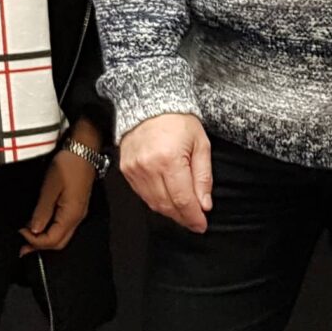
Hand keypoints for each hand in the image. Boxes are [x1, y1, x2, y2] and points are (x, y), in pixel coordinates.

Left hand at [21, 145, 96, 251]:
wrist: (83, 150)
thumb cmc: (68, 165)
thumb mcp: (50, 187)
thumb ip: (42, 211)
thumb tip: (34, 230)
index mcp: (71, 214)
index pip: (52, 240)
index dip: (34, 241)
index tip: (20, 231)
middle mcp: (77, 217)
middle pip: (59, 243)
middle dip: (39, 246)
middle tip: (21, 246)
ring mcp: (77, 213)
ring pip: (62, 236)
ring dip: (44, 239)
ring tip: (27, 237)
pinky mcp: (75, 207)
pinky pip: (64, 226)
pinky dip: (50, 230)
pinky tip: (39, 225)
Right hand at [121, 112, 212, 233]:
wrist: (150, 105)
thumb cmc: (179, 122)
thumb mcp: (201, 145)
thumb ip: (203, 176)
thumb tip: (204, 204)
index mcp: (169, 159)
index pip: (182, 199)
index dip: (193, 216)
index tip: (202, 225)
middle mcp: (148, 167)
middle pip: (167, 204)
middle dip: (183, 218)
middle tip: (195, 223)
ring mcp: (134, 170)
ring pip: (153, 203)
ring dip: (170, 213)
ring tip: (184, 215)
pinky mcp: (126, 170)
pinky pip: (142, 194)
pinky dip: (156, 202)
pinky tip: (168, 202)